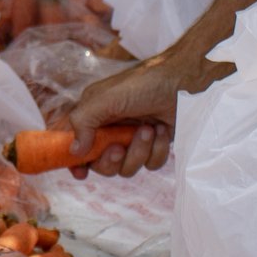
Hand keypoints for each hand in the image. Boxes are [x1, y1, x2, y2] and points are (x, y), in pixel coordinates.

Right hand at [62, 58, 179, 177]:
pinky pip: (150, 165)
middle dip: (111, 159)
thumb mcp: (106, 99)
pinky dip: (157, 150)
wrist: (183, 83)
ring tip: (148, 129)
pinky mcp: (154, 146)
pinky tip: (162, 131)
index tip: (81, 173)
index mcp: (94, 116)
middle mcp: (111, 130)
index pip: (77, 145)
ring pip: (127, 168)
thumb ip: (84, 122)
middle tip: (118, 147)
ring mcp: (132, 140)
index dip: (76, 162)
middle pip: (102, 165)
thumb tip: (74, 150)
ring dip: (138, 151)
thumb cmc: (142, 85)